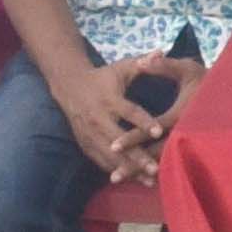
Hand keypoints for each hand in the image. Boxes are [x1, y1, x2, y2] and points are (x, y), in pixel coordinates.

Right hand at [55, 54, 194, 183]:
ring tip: (149, 181)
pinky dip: (116, 171)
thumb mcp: (121, 68)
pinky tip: (132, 181)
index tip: (160, 132)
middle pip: (120, 141)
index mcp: (110, 100)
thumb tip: (162, 51)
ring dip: (129, 169)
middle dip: (137, 156)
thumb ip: (142, 63)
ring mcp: (90, 135)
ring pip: (111, 156)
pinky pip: (101, 161)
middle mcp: (99, 119)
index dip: (144, 122)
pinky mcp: (85, 144)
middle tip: (156, 168)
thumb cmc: (103, 77)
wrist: (69, 87)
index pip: (130, 112)